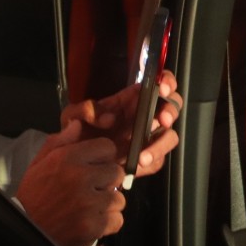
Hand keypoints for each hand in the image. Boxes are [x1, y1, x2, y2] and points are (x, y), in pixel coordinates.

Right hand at [16, 120, 126, 245]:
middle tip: (93, 191)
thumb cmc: (32, 197)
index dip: (103, 158)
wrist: (24, 233)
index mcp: (67, 158)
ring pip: (119, 198)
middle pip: (116, 172)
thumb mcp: (39, 164)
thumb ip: (59, 142)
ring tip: (89, 209)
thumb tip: (77, 125)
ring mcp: (88, 203)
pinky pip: (117, 220)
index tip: (95, 168)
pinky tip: (91, 223)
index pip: (107, 147)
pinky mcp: (93, 226)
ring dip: (107, 205)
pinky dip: (107, 224)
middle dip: (107, 182)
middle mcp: (80, 177)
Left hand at [60, 70, 182, 179]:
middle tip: (161, 118)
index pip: (158, 82)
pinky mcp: (148, 160)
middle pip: (172, 106)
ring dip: (162, 142)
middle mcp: (146, 116)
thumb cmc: (77, 131)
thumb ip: (83, 110)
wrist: (75, 161)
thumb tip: (109, 119)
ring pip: (170, 136)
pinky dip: (152, 161)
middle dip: (170, 110)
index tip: (161, 87)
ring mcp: (149, 138)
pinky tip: (137, 165)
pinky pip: (159, 160)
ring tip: (142, 154)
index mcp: (132, 99)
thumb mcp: (72, 115)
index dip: (166, 80)